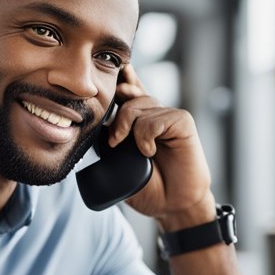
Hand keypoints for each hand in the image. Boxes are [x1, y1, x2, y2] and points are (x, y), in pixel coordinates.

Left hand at [106, 67, 214, 227]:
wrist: (173, 205)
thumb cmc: (148, 187)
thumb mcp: (119, 162)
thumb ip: (109, 141)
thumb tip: (92, 123)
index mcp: (140, 119)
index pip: (128, 89)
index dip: (120, 77)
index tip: (109, 68)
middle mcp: (154, 113)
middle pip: (127, 94)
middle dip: (114, 110)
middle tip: (114, 140)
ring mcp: (169, 116)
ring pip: (138, 106)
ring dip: (127, 128)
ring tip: (136, 152)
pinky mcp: (182, 122)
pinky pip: (154, 119)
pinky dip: (146, 136)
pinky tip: (150, 152)